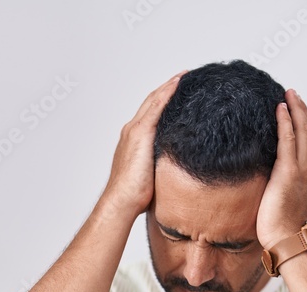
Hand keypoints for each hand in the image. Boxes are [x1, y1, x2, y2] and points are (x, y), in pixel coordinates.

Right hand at [99, 70, 187, 220]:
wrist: (121, 201)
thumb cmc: (133, 196)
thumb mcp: (150, 174)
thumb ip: (159, 164)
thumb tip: (175, 167)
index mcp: (132, 140)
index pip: (149, 114)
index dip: (162, 101)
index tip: (176, 92)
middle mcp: (131, 131)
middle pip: (151, 102)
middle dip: (166, 89)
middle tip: (183, 77)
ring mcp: (135, 130)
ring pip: (154, 100)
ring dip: (169, 86)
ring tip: (185, 75)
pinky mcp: (141, 133)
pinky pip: (157, 106)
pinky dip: (167, 92)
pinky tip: (179, 83)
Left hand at [256, 88, 306, 248]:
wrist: (288, 242)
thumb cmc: (285, 232)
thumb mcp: (286, 206)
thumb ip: (282, 193)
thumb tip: (270, 190)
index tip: (300, 112)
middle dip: (303, 111)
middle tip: (294, 95)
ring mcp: (302, 171)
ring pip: (303, 132)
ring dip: (296, 110)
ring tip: (288, 95)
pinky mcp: (288, 173)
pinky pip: (288, 140)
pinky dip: (286, 122)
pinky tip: (280, 109)